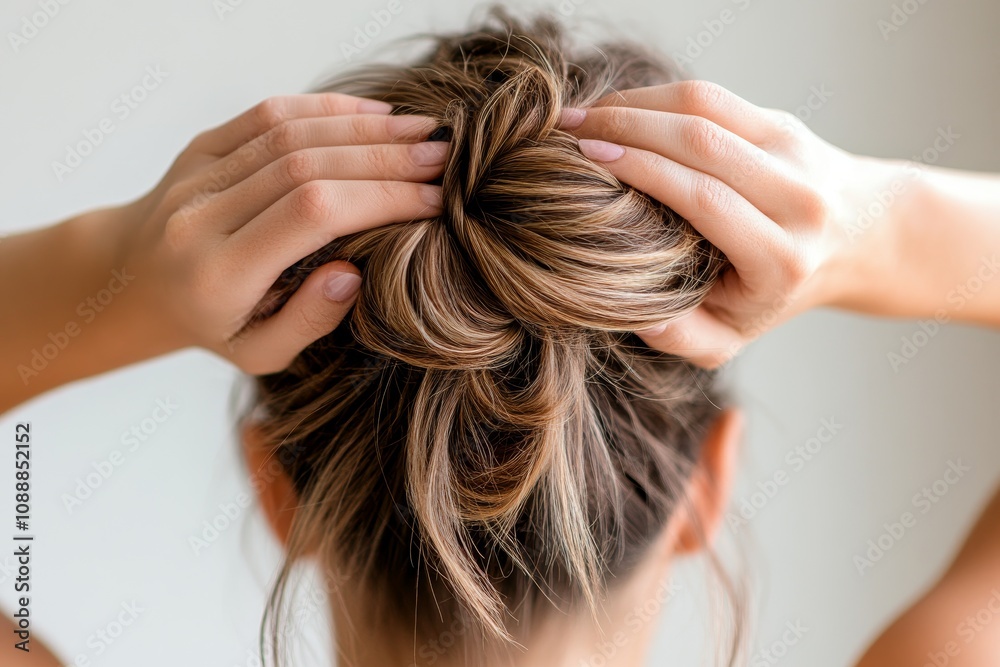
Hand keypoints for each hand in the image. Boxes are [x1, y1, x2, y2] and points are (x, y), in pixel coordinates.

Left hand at [114, 94, 445, 373]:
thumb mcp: (258, 354)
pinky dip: (327, 109)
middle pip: (306, 165)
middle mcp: (201, 215)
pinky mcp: (202, 146)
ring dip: (364, 128)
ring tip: (422, 133)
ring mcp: (197, 174)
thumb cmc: (211, 325)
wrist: (135, 281)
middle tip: (443, 159)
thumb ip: (306, 322)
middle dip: (383, 158)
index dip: (379, 199)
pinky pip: (269, 114)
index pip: (311, 213)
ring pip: (290, 132)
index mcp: (218, 272)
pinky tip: (375, 115)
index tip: (432, 202)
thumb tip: (352, 275)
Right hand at [560, 80, 892, 366]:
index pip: (704, 198)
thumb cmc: (777, 293)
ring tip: (586, 114)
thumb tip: (634, 314)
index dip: (642, 169)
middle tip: (569, 130)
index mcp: (782, 257)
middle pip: (702, 143)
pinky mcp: (784, 121)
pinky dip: (658, 96)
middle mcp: (797, 200)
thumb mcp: (731, 335)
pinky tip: (620, 107)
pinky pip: (714, 97)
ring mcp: (795, 152)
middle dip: (626, 126)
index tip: (586, 157)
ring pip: (706, 107)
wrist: (858, 241)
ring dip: (637, 103)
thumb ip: (681, 337)